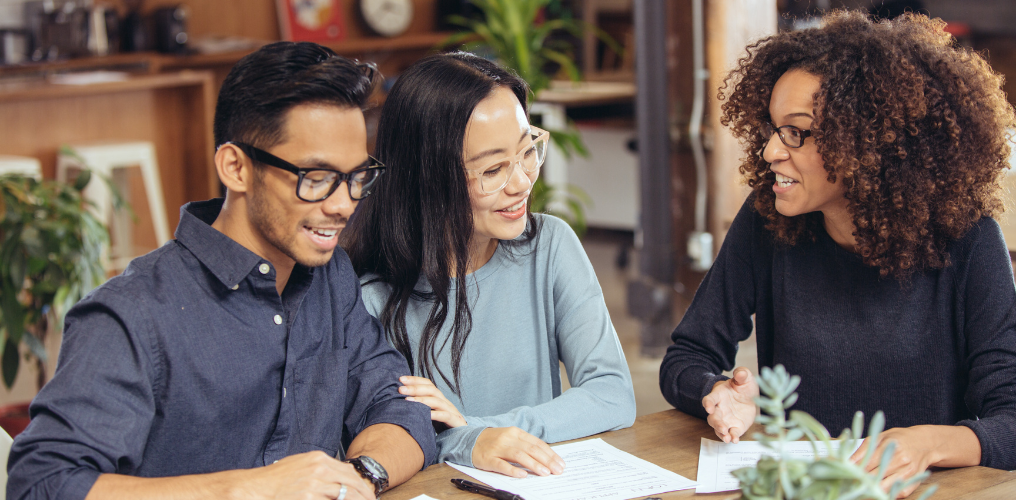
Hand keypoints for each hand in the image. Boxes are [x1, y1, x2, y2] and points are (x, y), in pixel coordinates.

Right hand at [240, 451, 375, 499]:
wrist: (256, 489)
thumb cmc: (275, 479)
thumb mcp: (301, 464)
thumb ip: (321, 468)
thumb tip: (342, 474)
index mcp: (318, 459)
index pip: (349, 471)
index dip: (361, 485)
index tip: (367, 493)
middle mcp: (319, 470)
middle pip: (351, 483)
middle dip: (364, 496)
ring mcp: (314, 485)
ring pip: (345, 495)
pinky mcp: (309, 498)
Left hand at [399, 375, 466, 427]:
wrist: (460, 436)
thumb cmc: (441, 425)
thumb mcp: (428, 414)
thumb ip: (419, 407)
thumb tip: (399, 401)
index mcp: (438, 398)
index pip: (427, 384)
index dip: (415, 380)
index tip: (400, 379)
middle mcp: (444, 401)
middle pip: (431, 390)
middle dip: (415, 388)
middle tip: (400, 389)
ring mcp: (450, 410)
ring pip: (436, 401)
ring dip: (421, 399)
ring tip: (407, 400)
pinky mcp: (455, 421)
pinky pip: (444, 415)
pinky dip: (434, 414)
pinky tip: (424, 415)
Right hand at [472, 427, 566, 477]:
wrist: (469, 440)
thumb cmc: (493, 441)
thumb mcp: (511, 438)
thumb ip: (525, 445)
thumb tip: (545, 458)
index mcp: (516, 432)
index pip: (537, 443)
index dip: (550, 454)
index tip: (560, 463)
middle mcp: (508, 438)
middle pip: (531, 449)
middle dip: (547, 460)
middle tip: (557, 470)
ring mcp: (497, 448)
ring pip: (519, 456)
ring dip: (533, 465)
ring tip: (545, 473)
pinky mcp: (488, 459)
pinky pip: (502, 465)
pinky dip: (513, 470)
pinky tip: (522, 475)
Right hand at [702, 367, 758, 442]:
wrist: (748, 397)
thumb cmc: (742, 386)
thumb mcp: (745, 378)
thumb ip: (742, 374)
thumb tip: (740, 373)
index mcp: (719, 395)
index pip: (710, 399)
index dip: (708, 403)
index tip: (708, 407)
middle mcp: (719, 409)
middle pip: (713, 417)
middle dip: (716, 423)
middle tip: (722, 427)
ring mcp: (726, 419)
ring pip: (719, 427)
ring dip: (721, 433)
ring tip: (726, 437)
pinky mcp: (735, 427)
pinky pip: (732, 433)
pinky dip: (732, 437)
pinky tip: (734, 440)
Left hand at [850, 424, 984, 498]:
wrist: (925, 443)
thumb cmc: (899, 438)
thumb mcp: (880, 436)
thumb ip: (864, 448)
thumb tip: (847, 461)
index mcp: (890, 445)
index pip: (868, 463)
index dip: (854, 471)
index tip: (843, 474)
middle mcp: (901, 460)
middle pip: (875, 476)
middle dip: (861, 481)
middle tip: (849, 483)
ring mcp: (909, 472)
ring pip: (885, 487)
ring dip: (872, 490)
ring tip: (861, 489)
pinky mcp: (914, 481)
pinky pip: (899, 493)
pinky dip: (887, 493)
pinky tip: (878, 492)